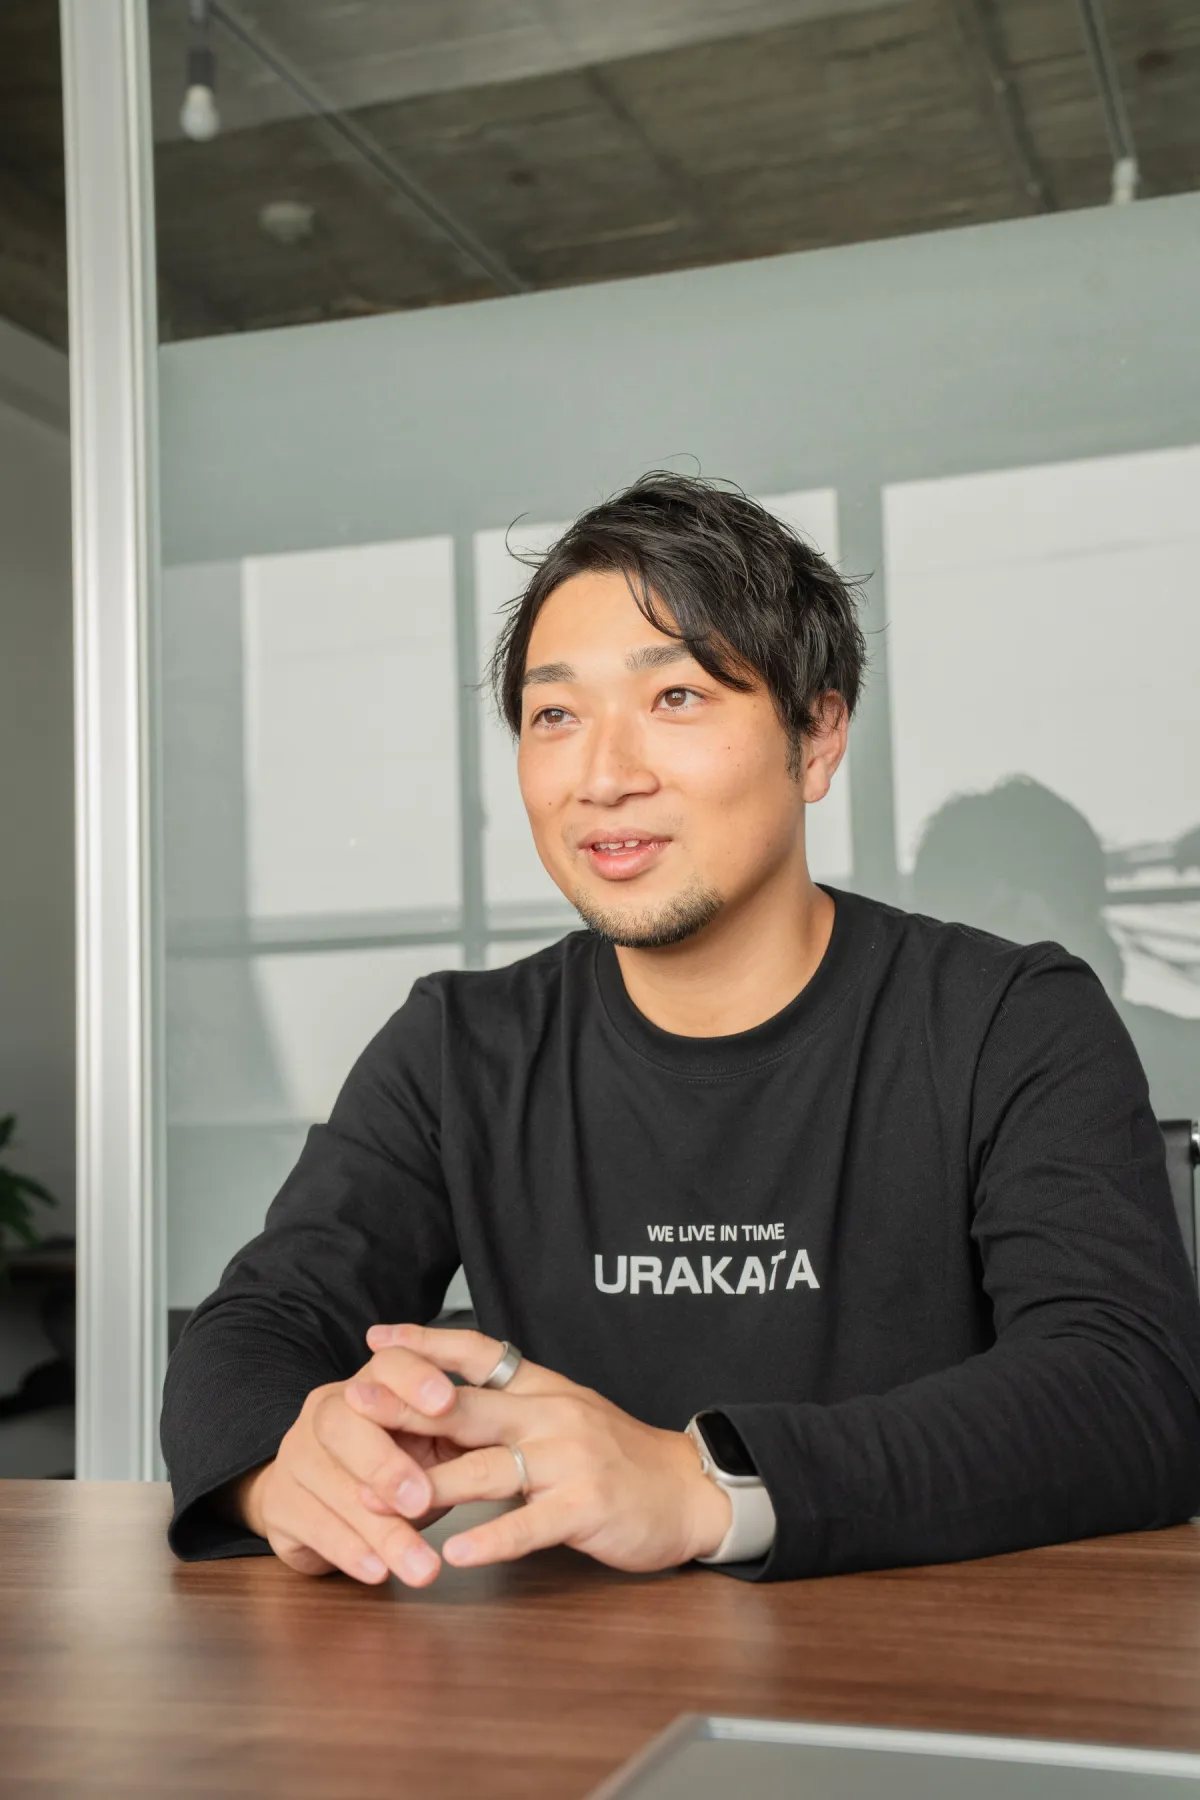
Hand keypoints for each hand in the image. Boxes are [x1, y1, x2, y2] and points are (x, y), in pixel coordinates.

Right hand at [232, 1343, 472, 1587]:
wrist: (313, 1498)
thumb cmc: (391, 1465)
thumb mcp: (427, 1445)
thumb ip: (453, 1438)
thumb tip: (508, 1444)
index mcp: (370, 1384)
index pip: (388, 1364)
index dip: (415, 1378)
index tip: (447, 1402)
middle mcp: (325, 1409)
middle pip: (343, 1420)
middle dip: (385, 1462)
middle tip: (422, 1500)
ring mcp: (296, 1455)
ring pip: (332, 1484)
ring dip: (380, 1529)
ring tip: (422, 1566)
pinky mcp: (278, 1504)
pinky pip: (312, 1525)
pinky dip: (350, 1551)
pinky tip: (378, 1571)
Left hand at [353, 1324, 731, 1572]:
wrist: (686, 1490)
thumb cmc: (615, 1458)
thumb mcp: (561, 1417)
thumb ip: (508, 1411)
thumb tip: (439, 1405)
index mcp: (542, 1388)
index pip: (477, 1352)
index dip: (424, 1343)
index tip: (375, 1339)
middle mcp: (552, 1413)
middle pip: (469, 1406)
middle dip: (406, 1407)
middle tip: (353, 1405)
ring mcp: (570, 1459)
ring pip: (489, 1467)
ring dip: (430, 1485)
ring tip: (377, 1498)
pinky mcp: (586, 1505)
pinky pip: (529, 1524)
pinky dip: (490, 1539)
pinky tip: (455, 1553)